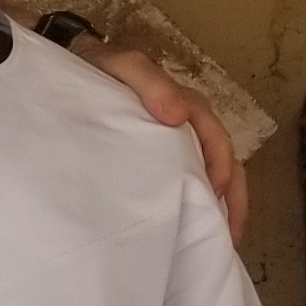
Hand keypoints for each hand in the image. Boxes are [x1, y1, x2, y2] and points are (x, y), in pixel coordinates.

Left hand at [82, 45, 250, 242]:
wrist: (71, 72)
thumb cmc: (100, 69)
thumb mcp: (123, 66)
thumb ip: (150, 83)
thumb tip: (178, 116)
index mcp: (185, 104)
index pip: (214, 136)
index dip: (220, 164)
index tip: (216, 192)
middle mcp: (189, 126)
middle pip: (223, 161)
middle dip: (233, 196)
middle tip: (229, 232)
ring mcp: (177, 143)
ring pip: (213, 174)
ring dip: (224, 205)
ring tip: (223, 240)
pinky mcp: (162, 159)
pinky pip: (191, 180)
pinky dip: (201, 204)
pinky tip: (197, 229)